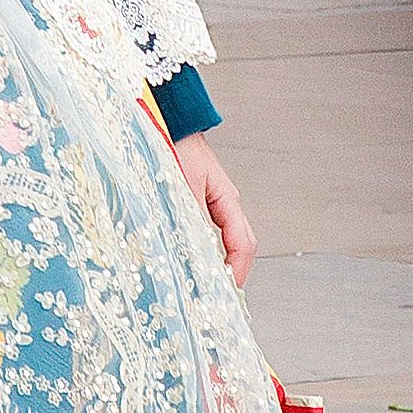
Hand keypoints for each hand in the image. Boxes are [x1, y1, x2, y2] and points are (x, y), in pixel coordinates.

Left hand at [173, 132, 257, 283]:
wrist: (169, 118)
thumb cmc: (174, 142)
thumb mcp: (181, 182)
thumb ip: (190, 215)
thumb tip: (196, 249)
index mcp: (226, 198)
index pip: (243, 243)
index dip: (238, 270)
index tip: (228, 290)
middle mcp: (224, 200)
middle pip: (241, 243)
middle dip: (234, 270)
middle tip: (221, 294)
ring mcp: (214, 197)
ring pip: (226, 236)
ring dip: (222, 259)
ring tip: (210, 282)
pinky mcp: (199, 194)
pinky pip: (211, 226)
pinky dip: (208, 245)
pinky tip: (196, 255)